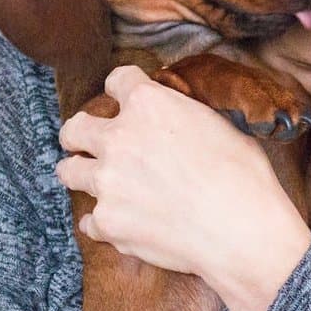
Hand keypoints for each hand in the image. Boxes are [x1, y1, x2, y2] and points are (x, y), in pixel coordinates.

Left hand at [54, 63, 305, 281]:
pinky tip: (124, 222)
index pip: (117, 80)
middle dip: (81, 133)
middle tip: (91, 142)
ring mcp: (107, 182)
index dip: (124, 89)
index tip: (126, 99)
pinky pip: (89, 220)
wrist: (240, 230)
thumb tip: (175, 115)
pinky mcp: (107, 222)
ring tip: (102, 183)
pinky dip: (103, 222)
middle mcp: (118, 137)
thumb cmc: (242, 175)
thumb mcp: (217, 123)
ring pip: (68, 171)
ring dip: (83, 174)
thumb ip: (182, 113)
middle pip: (74, 128)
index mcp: (148, 104)